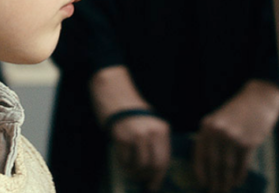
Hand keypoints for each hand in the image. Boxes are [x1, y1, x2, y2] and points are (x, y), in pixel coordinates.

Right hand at [90, 66, 171, 190]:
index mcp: (162, 129)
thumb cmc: (131, 110)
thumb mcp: (149, 124)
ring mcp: (137, 135)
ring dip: (134, 172)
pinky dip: (123, 164)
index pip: (164, 160)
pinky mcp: (122, 137)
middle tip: (142, 182)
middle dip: (147, 177)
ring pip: (139, 165)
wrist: (114, 94)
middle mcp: (152, 132)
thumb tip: (153, 169)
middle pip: (154, 165)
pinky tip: (122, 160)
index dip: (159, 176)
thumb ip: (154, 143)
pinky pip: (124, 160)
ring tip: (130, 169)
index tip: (153, 186)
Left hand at [193, 80, 278, 192]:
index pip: (201, 154)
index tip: (202, 184)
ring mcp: (233, 137)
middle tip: (214, 191)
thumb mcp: (220, 120)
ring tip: (224, 190)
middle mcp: (218, 132)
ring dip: (225, 182)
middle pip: (214, 163)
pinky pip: (241, 165)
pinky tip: (236, 182)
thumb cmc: (238, 112)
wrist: (259, 100)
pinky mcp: (248, 142)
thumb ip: (212, 139)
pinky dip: (238, 176)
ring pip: (227, 166)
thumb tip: (208, 167)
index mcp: (207, 127)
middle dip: (214, 180)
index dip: (201, 171)